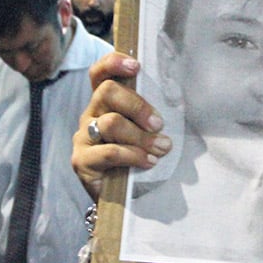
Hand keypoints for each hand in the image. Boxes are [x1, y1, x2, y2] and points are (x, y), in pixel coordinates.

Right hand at [73, 52, 172, 200]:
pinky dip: (134, 155)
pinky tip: (149, 162)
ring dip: (142, 136)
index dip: (114, 63)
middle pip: (106, 92)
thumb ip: (152, 117)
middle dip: (137, 105)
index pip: (99, 73)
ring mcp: (83, 137)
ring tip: (161, 148)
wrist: (121, 199)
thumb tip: (180, 103)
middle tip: (158, 123)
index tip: (136, 66)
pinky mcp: (81, 161)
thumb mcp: (145, 132)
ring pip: (110, 122)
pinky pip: (110, 151)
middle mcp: (90, 115)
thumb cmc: (138, 158)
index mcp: (105, 103)